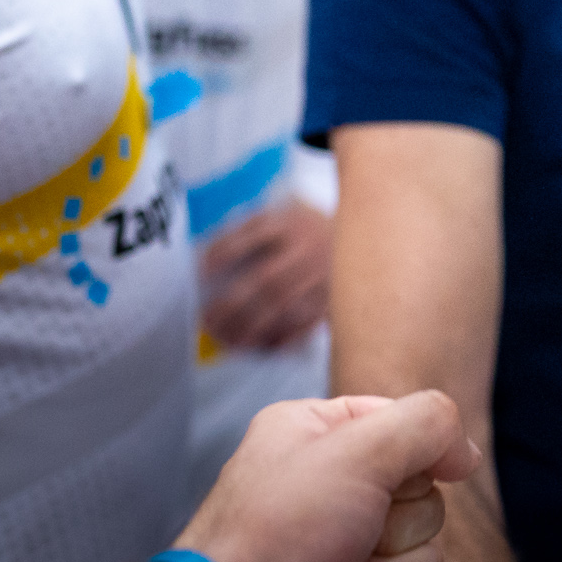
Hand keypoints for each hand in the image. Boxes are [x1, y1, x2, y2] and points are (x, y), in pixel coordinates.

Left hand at [174, 391, 480, 561]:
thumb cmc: (272, 533)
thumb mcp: (355, 452)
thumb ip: (425, 424)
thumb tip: (465, 453)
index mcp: (314, 432)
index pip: (403, 420)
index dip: (417, 446)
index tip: (410, 470)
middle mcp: (329, 480)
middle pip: (421, 479)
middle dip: (400, 510)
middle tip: (354, 523)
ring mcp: (343, 533)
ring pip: (426, 530)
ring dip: (397, 551)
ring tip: (346, 559)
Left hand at [201, 201, 332, 351]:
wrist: (360, 228)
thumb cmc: (303, 227)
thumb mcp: (279, 214)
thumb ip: (245, 230)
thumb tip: (203, 257)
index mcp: (290, 222)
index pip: (252, 236)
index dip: (224, 253)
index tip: (201, 272)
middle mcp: (308, 248)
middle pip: (267, 279)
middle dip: (233, 304)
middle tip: (208, 319)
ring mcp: (323, 274)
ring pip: (285, 306)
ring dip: (252, 327)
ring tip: (228, 340)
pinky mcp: (333, 296)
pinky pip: (307, 323)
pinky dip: (283, 338)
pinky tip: (261, 347)